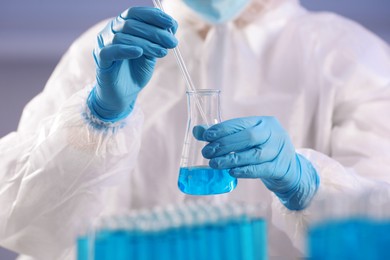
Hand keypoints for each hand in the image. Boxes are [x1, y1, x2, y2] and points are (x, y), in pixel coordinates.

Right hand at [88, 7, 177, 120]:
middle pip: (131, 24)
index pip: (135, 13)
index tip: (172, 23)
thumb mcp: (150, 53)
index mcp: (122, 25)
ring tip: (163, 52)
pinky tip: (140, 53)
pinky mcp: (101, 59)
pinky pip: (111, 51)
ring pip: (123, 37)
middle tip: (172, 42)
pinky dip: (126, 50)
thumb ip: (157, 40)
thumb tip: (172, 26)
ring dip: (147, 43)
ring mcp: (104, 44)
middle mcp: (111, 31)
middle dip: (155, 32)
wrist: (123, 94)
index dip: (154, 16)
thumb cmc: (135, 71)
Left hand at [193, 116, 318, 209]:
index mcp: (263, 122)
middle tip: (207, 152)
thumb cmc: (261, 149)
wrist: (288, 168)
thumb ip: (223, 135)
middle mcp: (273, 134)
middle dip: (225, 144)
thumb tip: (197, 130)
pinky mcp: (280, 168)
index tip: (206, 136)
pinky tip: (231, 172)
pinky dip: (245, 171)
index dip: (223, 129)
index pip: (241, 123)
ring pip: (255, 154)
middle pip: (249, 137)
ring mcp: (279, 151)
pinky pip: (261, 169)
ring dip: (232, 159)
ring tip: (214, 164)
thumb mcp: (245, 139)